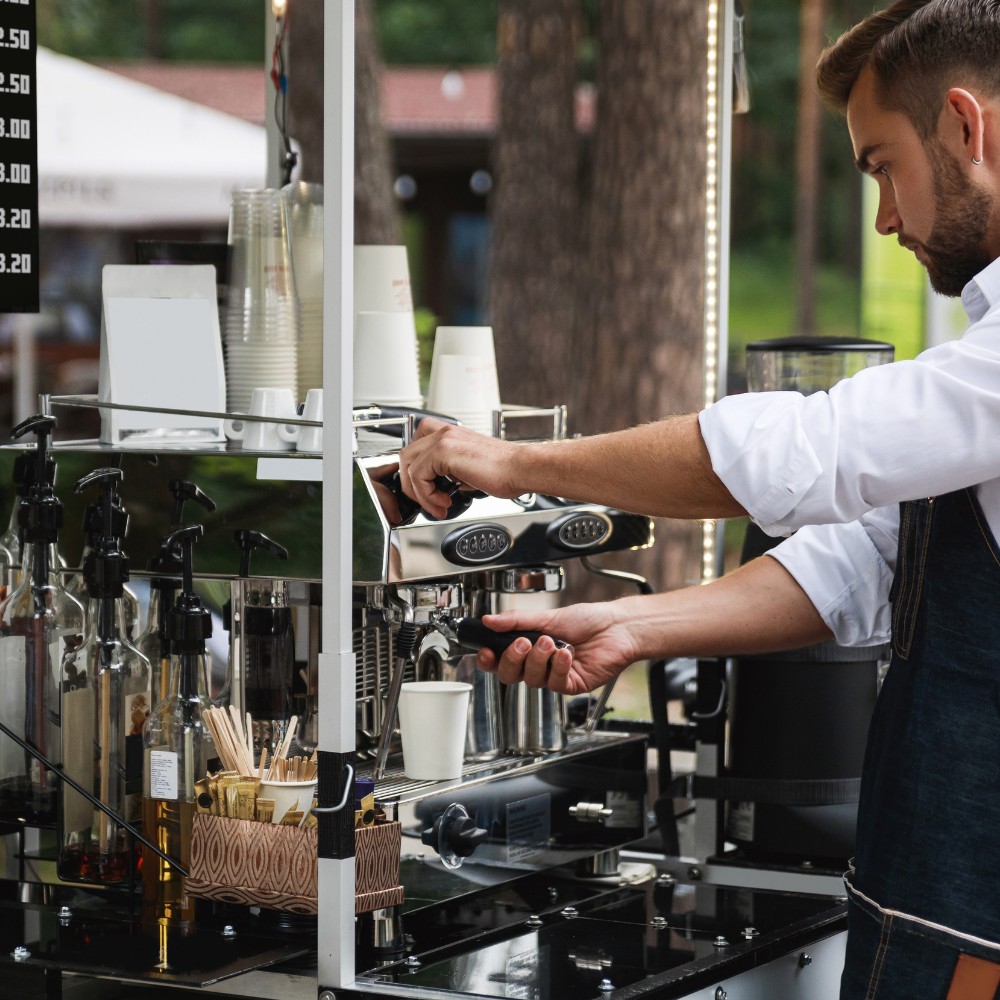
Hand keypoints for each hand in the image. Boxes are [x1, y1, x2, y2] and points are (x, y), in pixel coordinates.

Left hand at [397, 418, 522, 518]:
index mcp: (451, 434)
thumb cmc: (505, 470)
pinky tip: (443, 502)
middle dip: (411, 484)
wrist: (521, 469)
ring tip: (437, 505)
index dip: (416, 474)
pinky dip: (426, 494)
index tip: (428, 493)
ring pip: (408, 464)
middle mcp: (445, 432)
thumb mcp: (470, 469)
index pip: (417, 449)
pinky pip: (418, 475)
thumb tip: (441, 488)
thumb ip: (452, 473)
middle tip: (427, 501)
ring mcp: (443, 439)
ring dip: (418, 492)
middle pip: (407, 455)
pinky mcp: (444, 450)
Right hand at [475, 603, 639, 694]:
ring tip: (551, 642)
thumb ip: (516, 620)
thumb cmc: (587, 621)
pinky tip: (567, 653)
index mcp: (529, 647)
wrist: (616, 627)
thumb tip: (489, 620)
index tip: (486, 650)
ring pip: (532, 680)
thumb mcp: (546, 616)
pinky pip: (555, 683)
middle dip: (513, 659)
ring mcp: (554, 676)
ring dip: (539, 659)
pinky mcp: (571, 685)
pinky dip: (558, 667)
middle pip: (510, 675)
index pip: (500, 660)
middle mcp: (539, 664)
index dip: (489, 660)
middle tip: (524, 642)